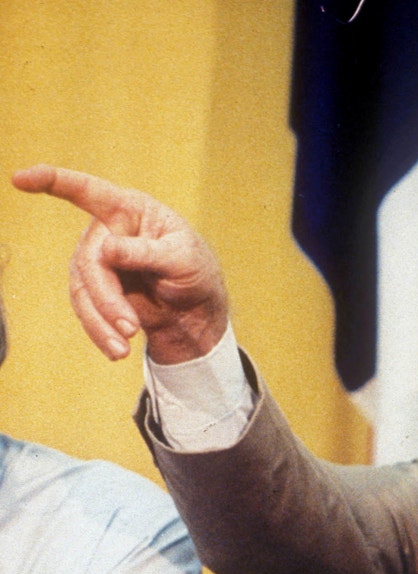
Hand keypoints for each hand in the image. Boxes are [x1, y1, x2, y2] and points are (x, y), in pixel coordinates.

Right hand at [12, 165, 228, 363]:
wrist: (196, 309)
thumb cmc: (195, 270)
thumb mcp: (183, 258)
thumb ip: (147, 252)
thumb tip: (107, 249)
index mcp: (130, 209)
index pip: (88, 190)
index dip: (53, 181)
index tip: (21, 178)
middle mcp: (106, 231)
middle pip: (89, 261)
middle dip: (106, 298)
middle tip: (130, 328)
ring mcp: (97, 261)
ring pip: (82, 291)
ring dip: (101, 321)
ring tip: (124, 348)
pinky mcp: (94, 289)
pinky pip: (86, 310)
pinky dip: (100, 331)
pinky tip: (117, 351)